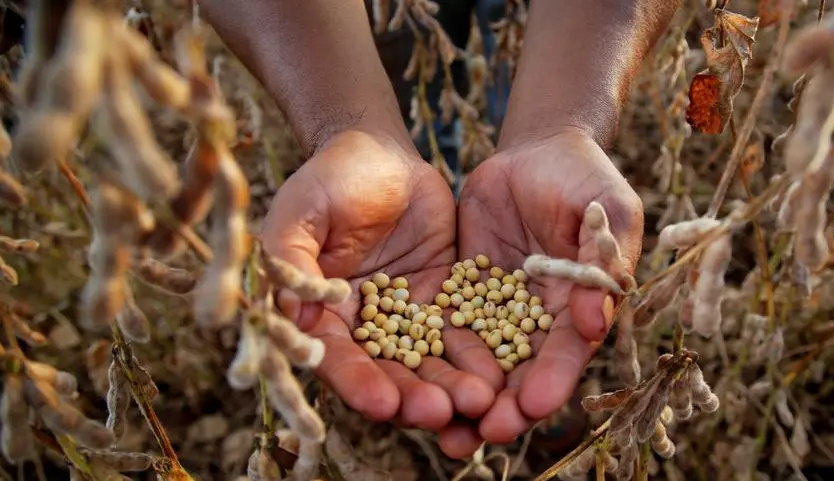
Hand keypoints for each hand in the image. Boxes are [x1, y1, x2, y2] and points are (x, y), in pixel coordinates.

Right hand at [260, 130, 494, 450]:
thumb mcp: (300, 215)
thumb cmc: (329, 179)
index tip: (383, 404)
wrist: (380, 153)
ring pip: (430, 362)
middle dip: (414, 396)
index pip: (337, 359)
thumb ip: (291, 262)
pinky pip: (462, 334)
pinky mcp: (443, 302)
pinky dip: (479, 355)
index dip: (358, 382)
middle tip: (441, 413)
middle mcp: (363, 328)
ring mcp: (406, 318)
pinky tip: (499, 373)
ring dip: (451, 386)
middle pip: (388, 373)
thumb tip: (296, 319)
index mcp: (320, 316)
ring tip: (478, 401)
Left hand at [458, 127, 643, 442]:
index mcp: (579, 307)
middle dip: (503, 406)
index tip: (534, 407)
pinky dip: (428, 355)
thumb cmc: (584, 179)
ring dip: (463, 397)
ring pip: (478, 361)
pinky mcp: (460, 291)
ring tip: (443, 433)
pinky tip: (408, 379)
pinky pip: (442, 325)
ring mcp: (496, 308)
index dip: (552, 380)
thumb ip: (604, 259)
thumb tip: (595, 319)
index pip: (566, 353)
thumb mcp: (607, 211)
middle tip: (481, 434)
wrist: (537, 151)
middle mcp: (537, 320)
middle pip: (519, 373)